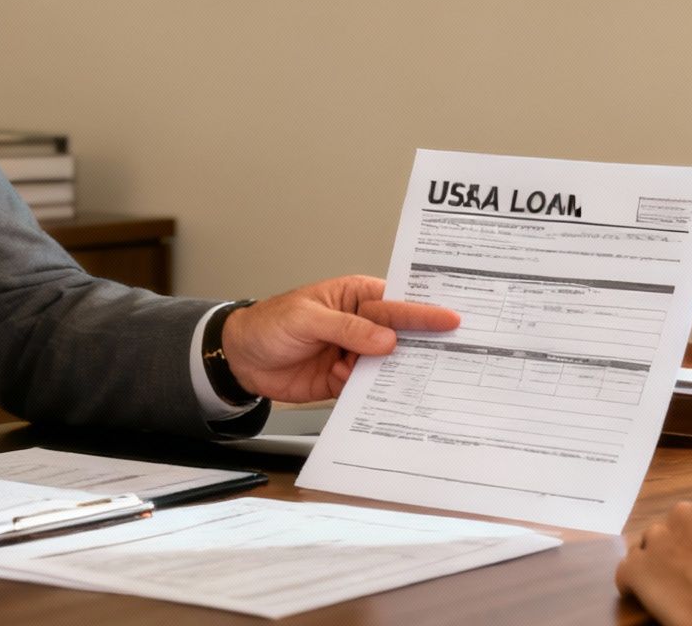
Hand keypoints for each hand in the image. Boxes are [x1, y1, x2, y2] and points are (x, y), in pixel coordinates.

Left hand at [219, 275, 459, 401]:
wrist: (240, 359)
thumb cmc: (269, 325)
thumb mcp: (306, 319)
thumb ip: (347, 328)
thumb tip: (386, 339)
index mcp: (355, 298)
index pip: (395, 305)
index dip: (424, 313)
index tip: (451, 320)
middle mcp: (360, 325)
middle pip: (399, 336)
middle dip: (419, 347)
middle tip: (447, 357)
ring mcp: (354, 354)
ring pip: (386, 366)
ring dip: (392, 375)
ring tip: (409, 382)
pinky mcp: (344, 380)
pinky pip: (366, 388)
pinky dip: (370, 393)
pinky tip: (369, 394)